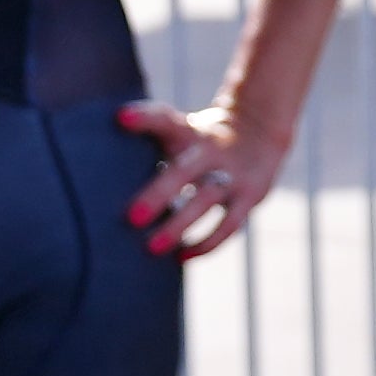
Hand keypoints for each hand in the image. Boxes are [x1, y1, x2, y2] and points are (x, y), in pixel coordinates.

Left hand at [118, 97, 288, 261]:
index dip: (143, 118)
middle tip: (132, 219)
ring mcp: (234, 175)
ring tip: (152, 249)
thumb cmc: (201, 137)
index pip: (165, 120)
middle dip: (159, 194)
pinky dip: (206, 243)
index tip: (120, 118)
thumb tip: (115, 122)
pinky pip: (229, 224)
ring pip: (206, 201)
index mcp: (189, 132)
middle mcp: (212, 151)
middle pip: (184, 171)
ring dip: (180, 226)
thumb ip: (148, 128)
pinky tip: (181, 257)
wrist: (260, 131)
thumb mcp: (179, 127)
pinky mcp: (251, 196)